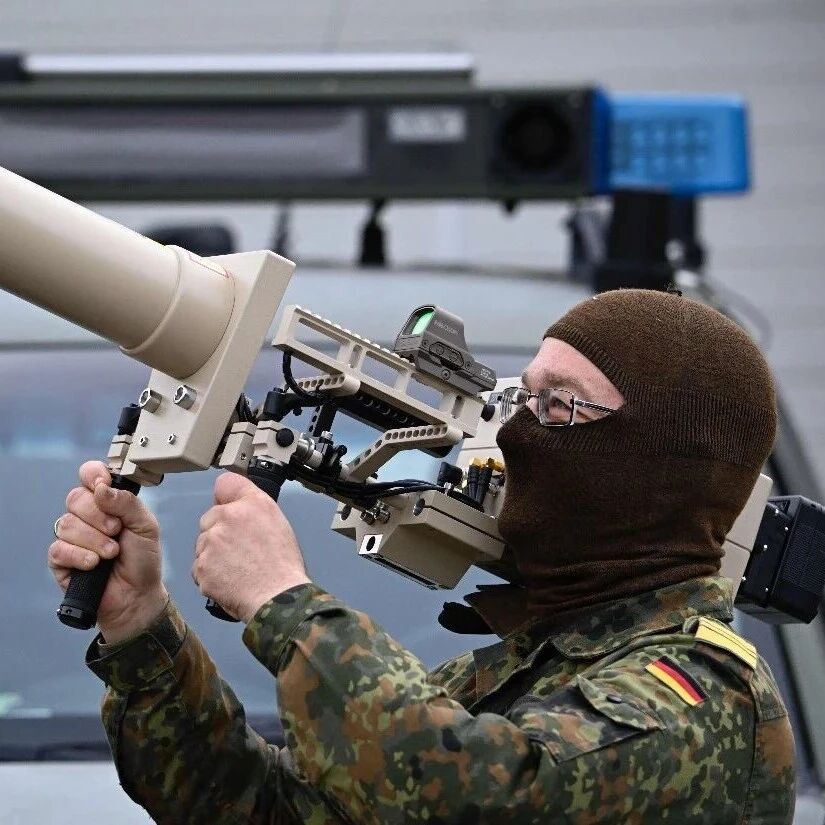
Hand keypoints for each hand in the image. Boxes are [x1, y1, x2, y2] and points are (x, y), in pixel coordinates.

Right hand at [49, 461, 167, 642]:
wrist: (137, 595)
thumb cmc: (143, 559)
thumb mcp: (146, 526)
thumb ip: (127, 503)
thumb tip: (101, 488)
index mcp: (106, 502)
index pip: (89, 475)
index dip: (93, 476)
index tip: (104, 486)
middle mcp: (86, 516)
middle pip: (75, 498)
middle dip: (99, 516)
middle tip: (117, 531)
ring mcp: (71, 537)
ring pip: (67, 524)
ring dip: (95, 540)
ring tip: (112, 553)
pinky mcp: (60, 559)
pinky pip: (59, 548)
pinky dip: (80, 556)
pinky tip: (94, 564)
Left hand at [194, 473, 310, 623]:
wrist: (277, 597)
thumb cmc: (282, 566)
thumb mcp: (278, 523)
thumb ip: (255, 508)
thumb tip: (239, 506)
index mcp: (252, 503)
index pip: (226, 483)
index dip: (226, 497)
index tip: (227, 505)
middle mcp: (228, 516)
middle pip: (210, 517)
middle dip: (219, 531)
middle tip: (239, 549)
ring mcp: (212, 541)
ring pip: (203, 543)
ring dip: (213, 554)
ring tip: (237, 568)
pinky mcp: (201, 565)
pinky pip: (199, 566)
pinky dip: (210, 574)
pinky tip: (229, 579)